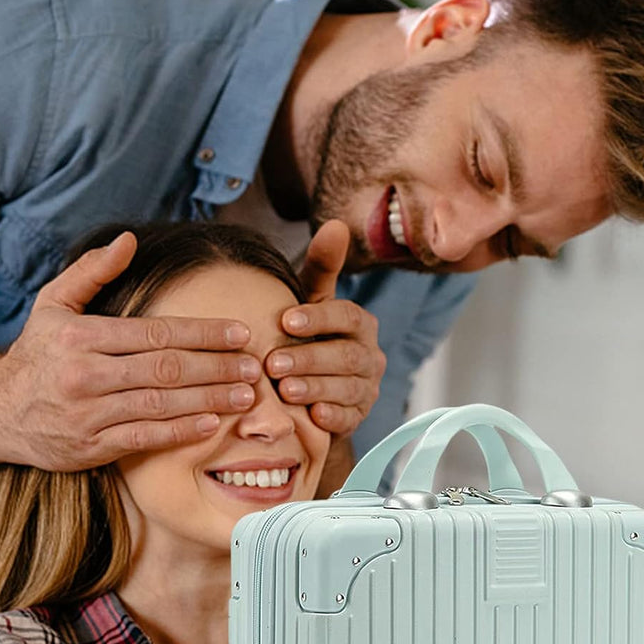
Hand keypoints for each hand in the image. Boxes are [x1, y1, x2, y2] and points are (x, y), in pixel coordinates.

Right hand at [0, 232, 260, 469]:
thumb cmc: (36, 354)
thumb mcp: (52, 304)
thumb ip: (91, 271)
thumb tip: (128, 240)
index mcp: (82, 337)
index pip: (155, 332)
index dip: (203, 333)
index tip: (240, 333)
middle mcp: (85, 375)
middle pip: (164, 369)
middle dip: (215, 367)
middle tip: (253, 366)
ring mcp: (88, 414)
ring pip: (159, 405)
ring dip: (208, 399)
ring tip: (245, 395)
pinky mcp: (90, 448)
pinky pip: (143, 437)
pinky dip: (179, 432)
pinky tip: (211, 423)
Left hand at [265, 220, 385, 436]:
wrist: (308, 391)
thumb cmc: (305, 339)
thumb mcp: (310, 301)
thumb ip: (321, 268)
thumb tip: (336, 225)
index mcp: (360, 324)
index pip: (347, 316)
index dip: (318, 318)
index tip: (285, 320)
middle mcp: (369, 355)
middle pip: (345, 355)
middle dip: (309, 358)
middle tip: (273, 363)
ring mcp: (366, 389)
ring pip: (346, 388)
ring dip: (315, 387)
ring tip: (283, 390)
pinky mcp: (358, 417)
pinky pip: (350, 418)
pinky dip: (332, 416)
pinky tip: (312, 415)